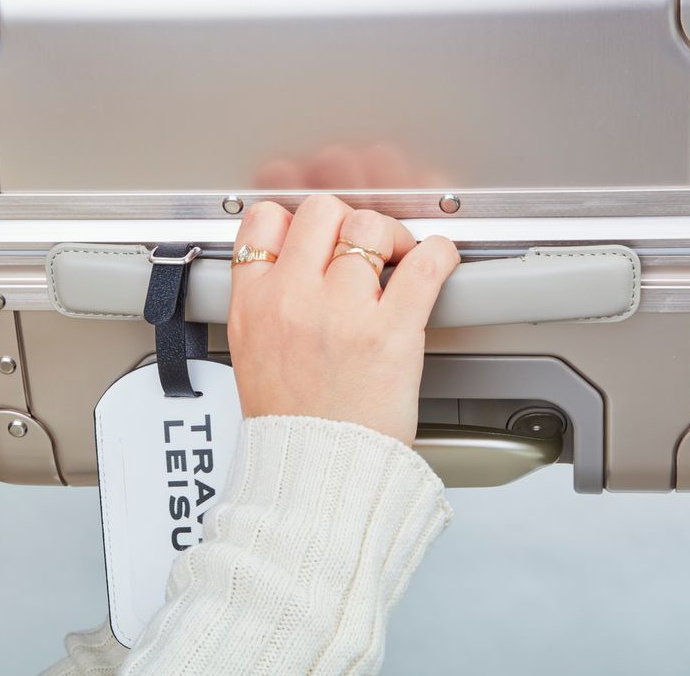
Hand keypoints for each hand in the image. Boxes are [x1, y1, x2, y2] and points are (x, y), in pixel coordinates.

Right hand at [226, 195, 459, 444]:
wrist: (315, 477)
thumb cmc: (292, 424)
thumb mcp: (251, 353)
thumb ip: (266, 302)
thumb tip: (290, 267)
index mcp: (254, 304)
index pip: (266, 221)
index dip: (295, 220)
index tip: (314, 236)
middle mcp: (293, 300)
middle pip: (322, 212)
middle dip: (347, 222)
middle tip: (361, 247)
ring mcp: (342, 314)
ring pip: (369, 228)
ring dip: (391, 236)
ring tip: (398, 259)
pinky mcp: (391, 333)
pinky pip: (423, 266)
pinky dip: (438, 254)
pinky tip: (437, 259)